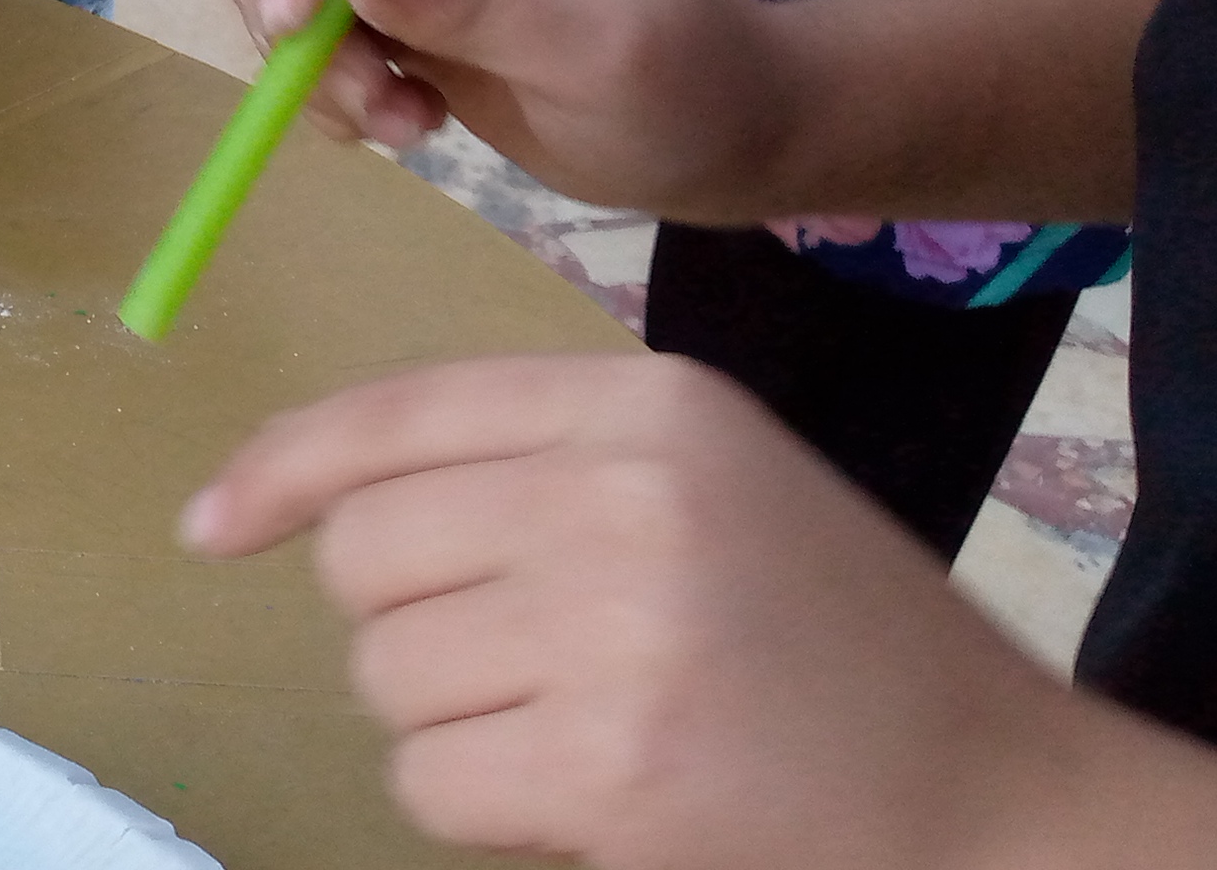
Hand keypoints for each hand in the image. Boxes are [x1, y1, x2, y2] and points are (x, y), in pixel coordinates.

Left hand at [185, 355, 1083, 869]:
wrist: (1002, 806)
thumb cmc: (832, 651)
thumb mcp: (703, 491)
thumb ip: (526, 468)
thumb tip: (281, 499)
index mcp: (655, 406)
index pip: (399, 412)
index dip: (285, 469)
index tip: (214, 524)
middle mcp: (629, 496)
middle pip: (367, 553)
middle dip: (414, 627)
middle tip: (537, 671)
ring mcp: (618, 632)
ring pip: (385, 676)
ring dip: (456, 726)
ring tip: (593, 731)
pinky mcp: (609, 766)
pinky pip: (429, 780)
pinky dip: (486, 809)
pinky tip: (596, 798)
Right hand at [224, 0, 788, 219]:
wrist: (730, 138)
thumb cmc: (691, 91)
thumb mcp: (598, 51)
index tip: (294, 22)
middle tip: (355, 91)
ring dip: (317, 57)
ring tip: (397, 125)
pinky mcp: (414, 7)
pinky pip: (326, 26)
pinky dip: (333, 82)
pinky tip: (403, 125)